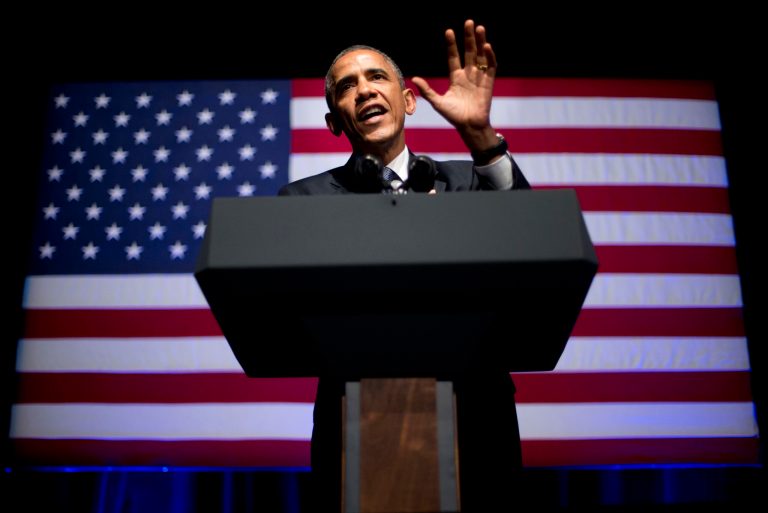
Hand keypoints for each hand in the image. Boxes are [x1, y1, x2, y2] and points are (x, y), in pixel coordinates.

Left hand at [411, 19, 498, 152]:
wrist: (469, 126)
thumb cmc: (454, 116)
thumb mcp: (438, 102)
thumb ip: (427, 90)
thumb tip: (414, 78)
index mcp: (455, 78)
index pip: (453, 57)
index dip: (451, 45)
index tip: (449, 32)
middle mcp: (468, 75)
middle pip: (468, 52)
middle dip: (468, 38)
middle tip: (468, 22)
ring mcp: (479, 77)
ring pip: (480, 56)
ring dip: (480, 42)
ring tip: (479, 28)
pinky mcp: (489, 82)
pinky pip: (491, 66)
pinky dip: (489, 56)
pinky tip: (486, 46)